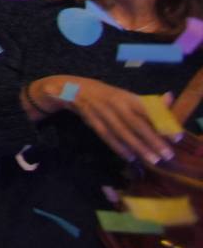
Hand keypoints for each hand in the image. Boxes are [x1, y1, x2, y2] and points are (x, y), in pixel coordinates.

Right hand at [27, 75, 177, 166]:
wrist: (72, 88)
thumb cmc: (105, 95)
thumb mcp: (124, 95)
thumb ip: (146, 102)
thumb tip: (169, 99)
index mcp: (125, 95)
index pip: (147, 110)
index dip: (162, 123)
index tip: (176, 138)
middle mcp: (114, 102)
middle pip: (135, 123)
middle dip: (152, 139)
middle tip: (166, 155)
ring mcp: (101, 111)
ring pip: (121, 131)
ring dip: (137, 146)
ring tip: (151, 159)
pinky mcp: (90, 119)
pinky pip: (105, 134)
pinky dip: (117, 146)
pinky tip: (129, 156)